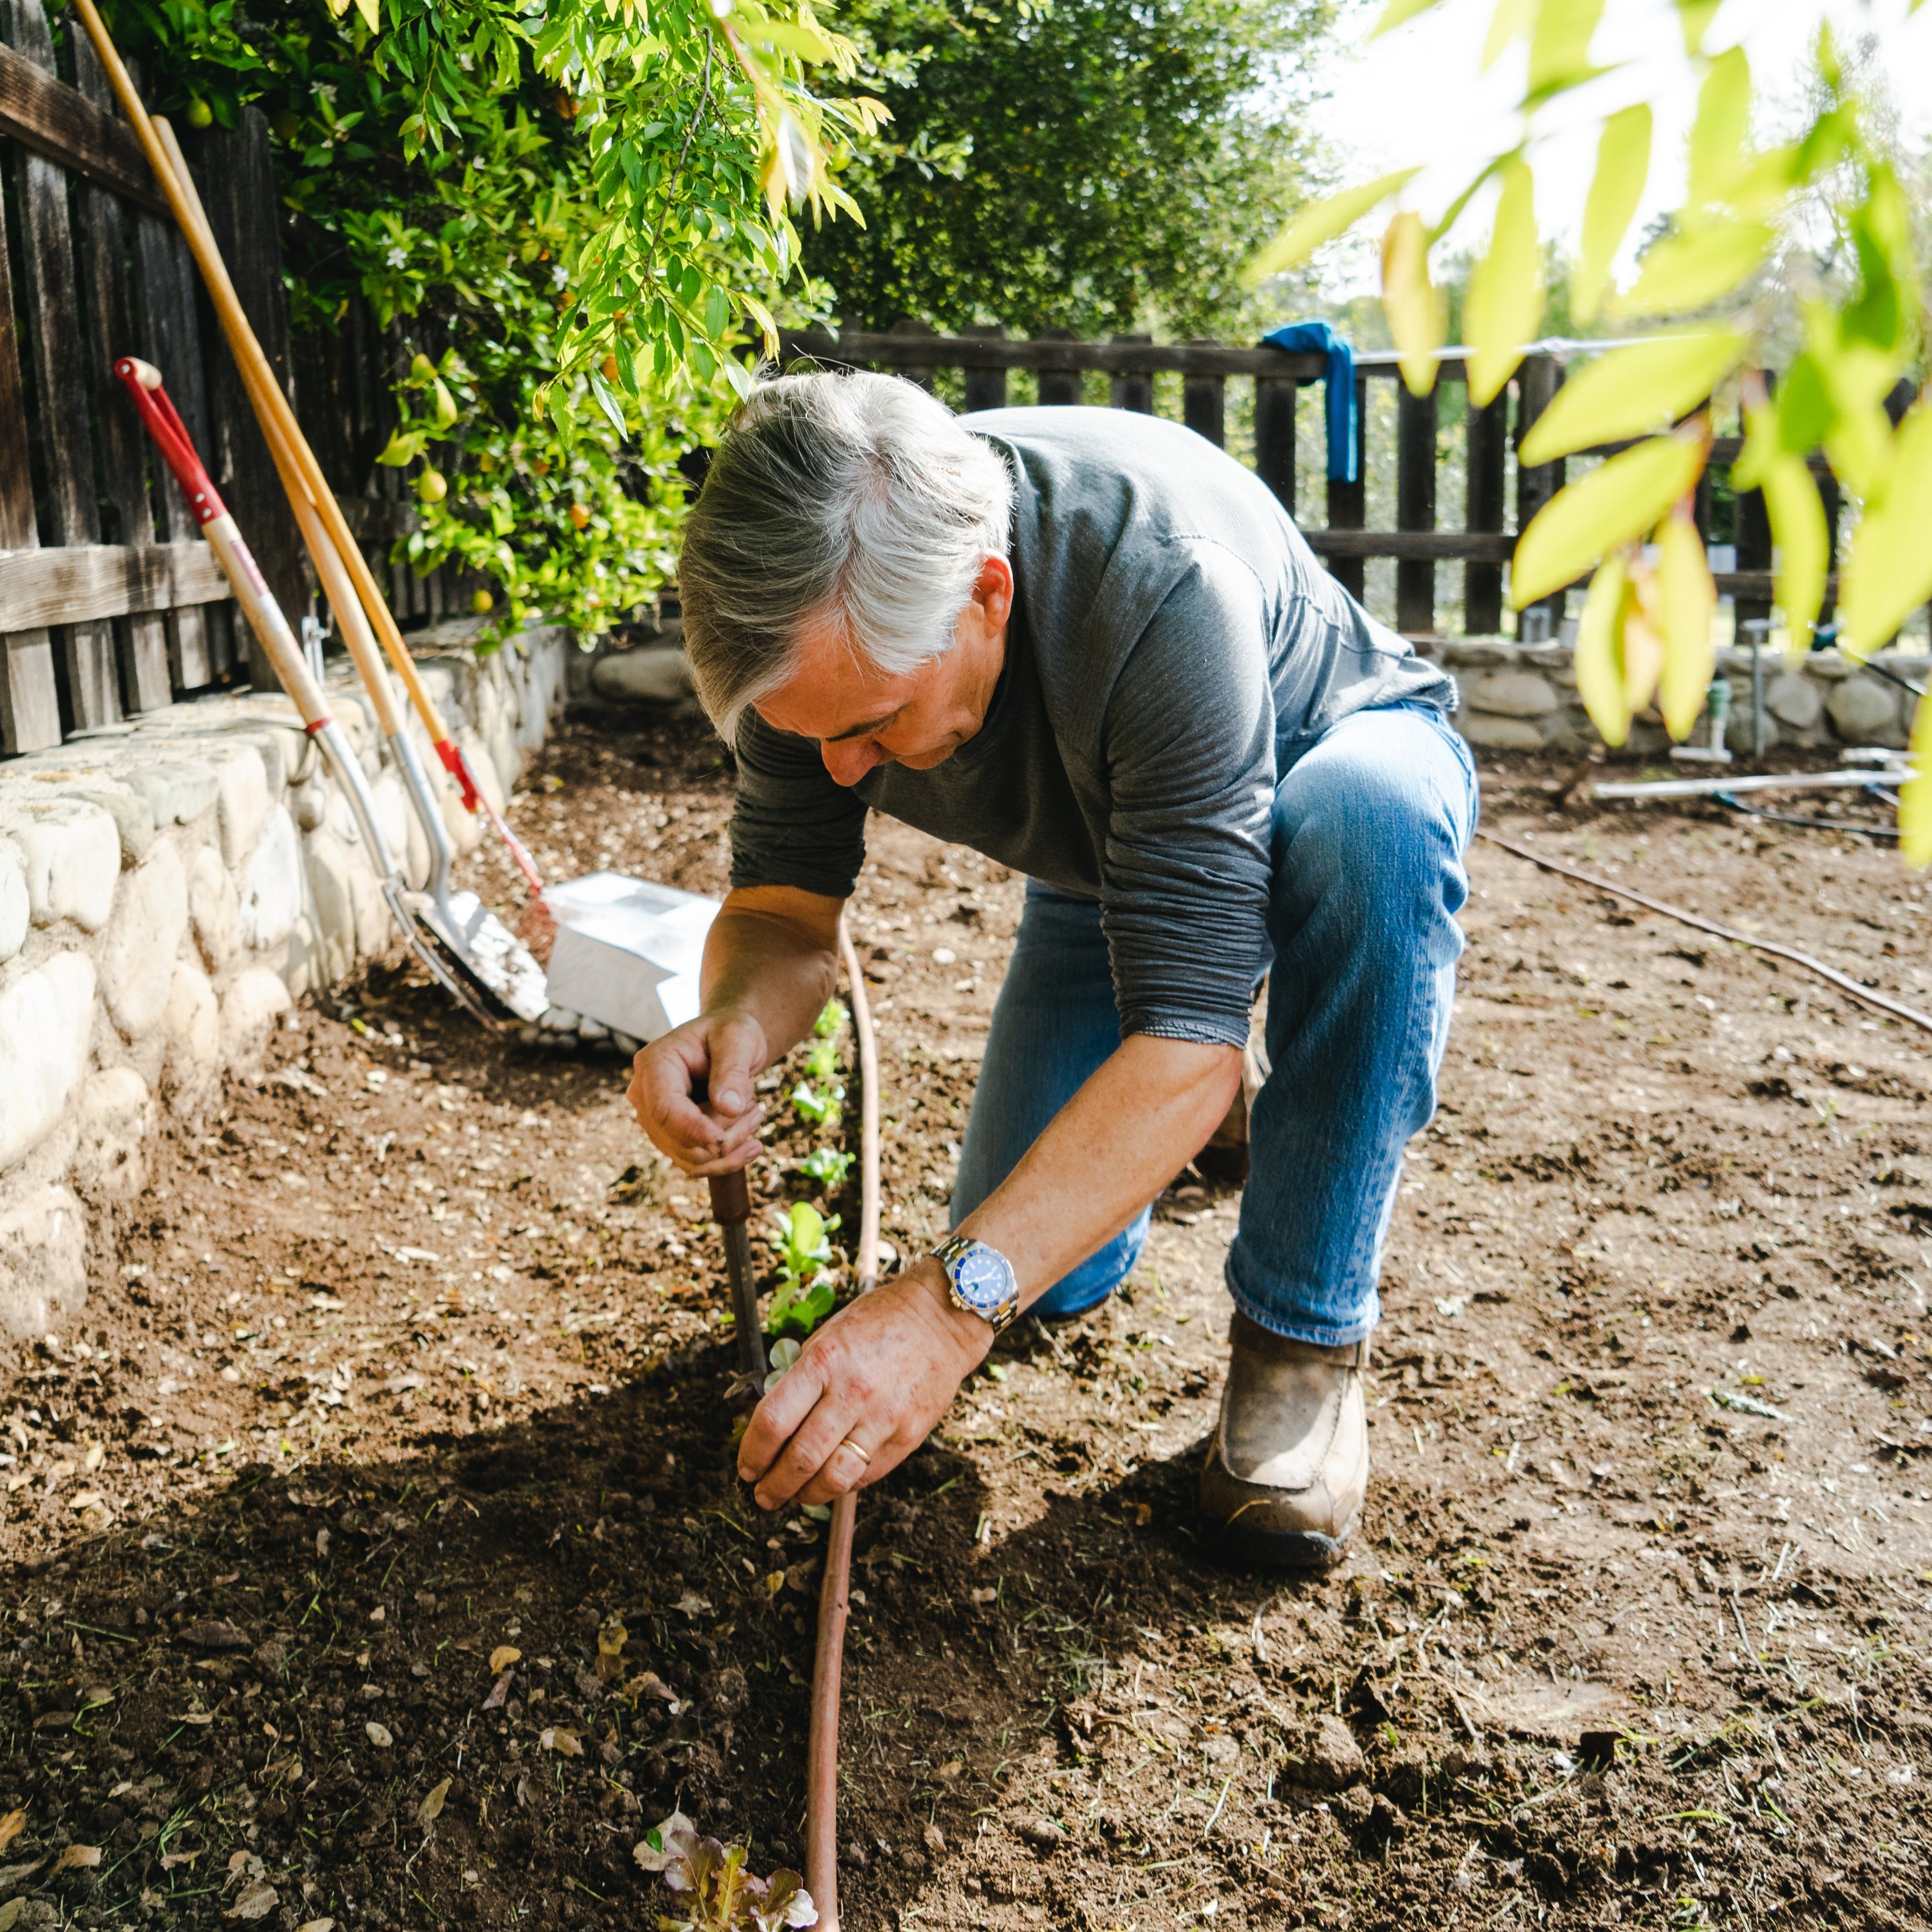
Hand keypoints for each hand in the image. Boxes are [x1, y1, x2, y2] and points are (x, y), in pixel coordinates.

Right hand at [625, 1010, 767, 1174]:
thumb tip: (729, 1108)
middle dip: (722, 1137)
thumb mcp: (739, 1039)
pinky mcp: (669, 1136)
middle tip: (758, 1111)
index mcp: (653, 1064)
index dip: (694, 1130)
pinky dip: (725, 1160)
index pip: (664, 1110)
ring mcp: (653, 1119)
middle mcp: (644, 1094)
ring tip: (756, 1116)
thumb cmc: (731, 1033)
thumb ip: (732, 1070)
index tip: (725, 1141)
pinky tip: (752, 1146)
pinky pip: (693, 1163)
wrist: (727, 1042)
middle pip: (676, 1138)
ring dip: (728, 1149)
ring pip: (687, 1156)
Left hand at [737, 1261, 991, 1508]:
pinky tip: (829, 1482)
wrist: (941, 1320)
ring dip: (804, 1496)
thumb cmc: (879, 1323)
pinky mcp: (908, 1437)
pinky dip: (841, 1485)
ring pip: (834, 1478)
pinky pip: (866, 1475)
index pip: (774, 1421)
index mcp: (825, 1361)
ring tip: (793, 1497)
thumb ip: (800, 1379)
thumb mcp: (828, 1336)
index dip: (752, 1453)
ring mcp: (884, 1418)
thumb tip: (770, 1424)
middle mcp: (853, 1392)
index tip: (746, 1466)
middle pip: (800, 1458)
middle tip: (762, 1494)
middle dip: (773, 1485)